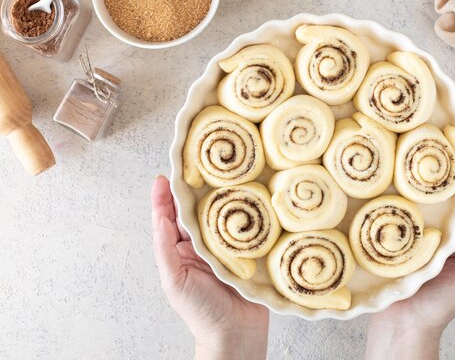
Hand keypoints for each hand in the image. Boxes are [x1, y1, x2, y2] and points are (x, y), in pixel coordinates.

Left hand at [151, 176, 268, 359]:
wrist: (236, 334)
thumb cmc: (202, 313)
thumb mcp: (174, 281)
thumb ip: (166, 249)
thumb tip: (161, 218)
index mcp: (182, 251)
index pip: (171, 218)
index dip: (167, 197)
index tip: (166, 176)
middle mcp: (203, 246)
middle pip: (197, 211)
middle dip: (195, 189)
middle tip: (196, 165)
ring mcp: (226, 248)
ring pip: (221, 216)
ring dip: (220, 197)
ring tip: (220, 176)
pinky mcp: (249, 252)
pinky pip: (246, 228)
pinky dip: (245, 214)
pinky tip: (247, 199)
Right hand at [365, 168, 454, 359]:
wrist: (403, 325)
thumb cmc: (438, 307)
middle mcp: (439, 238)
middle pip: (445, 205)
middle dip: (447, 182)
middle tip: (446, 154)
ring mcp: (416, 238)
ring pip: (423, 208)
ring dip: (424, 189)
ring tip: (423, 164)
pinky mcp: (395, 241)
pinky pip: (400, 218)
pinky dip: (401, 203)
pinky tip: (399, 187)